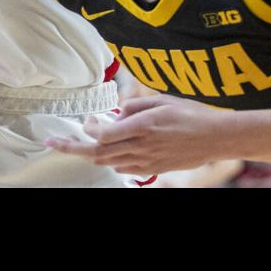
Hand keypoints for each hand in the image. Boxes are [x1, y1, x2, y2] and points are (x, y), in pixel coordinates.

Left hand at [46, 93, 228, 176]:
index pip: (103, 134)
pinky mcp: (153, 169)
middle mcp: (142, 147)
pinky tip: (111, 152)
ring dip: (91, 154)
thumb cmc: (192, 115)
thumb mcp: (162, 101)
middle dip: (73, 148)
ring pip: (107, 163)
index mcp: (143, 126)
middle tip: (54, 144)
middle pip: (98, 152)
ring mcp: (147, 161)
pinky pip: (123, 168)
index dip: (89, 128)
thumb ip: (135, 107)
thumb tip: (115, 114)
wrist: (216, 138)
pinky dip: (111, 160)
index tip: (87, 120)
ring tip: (77, 147)